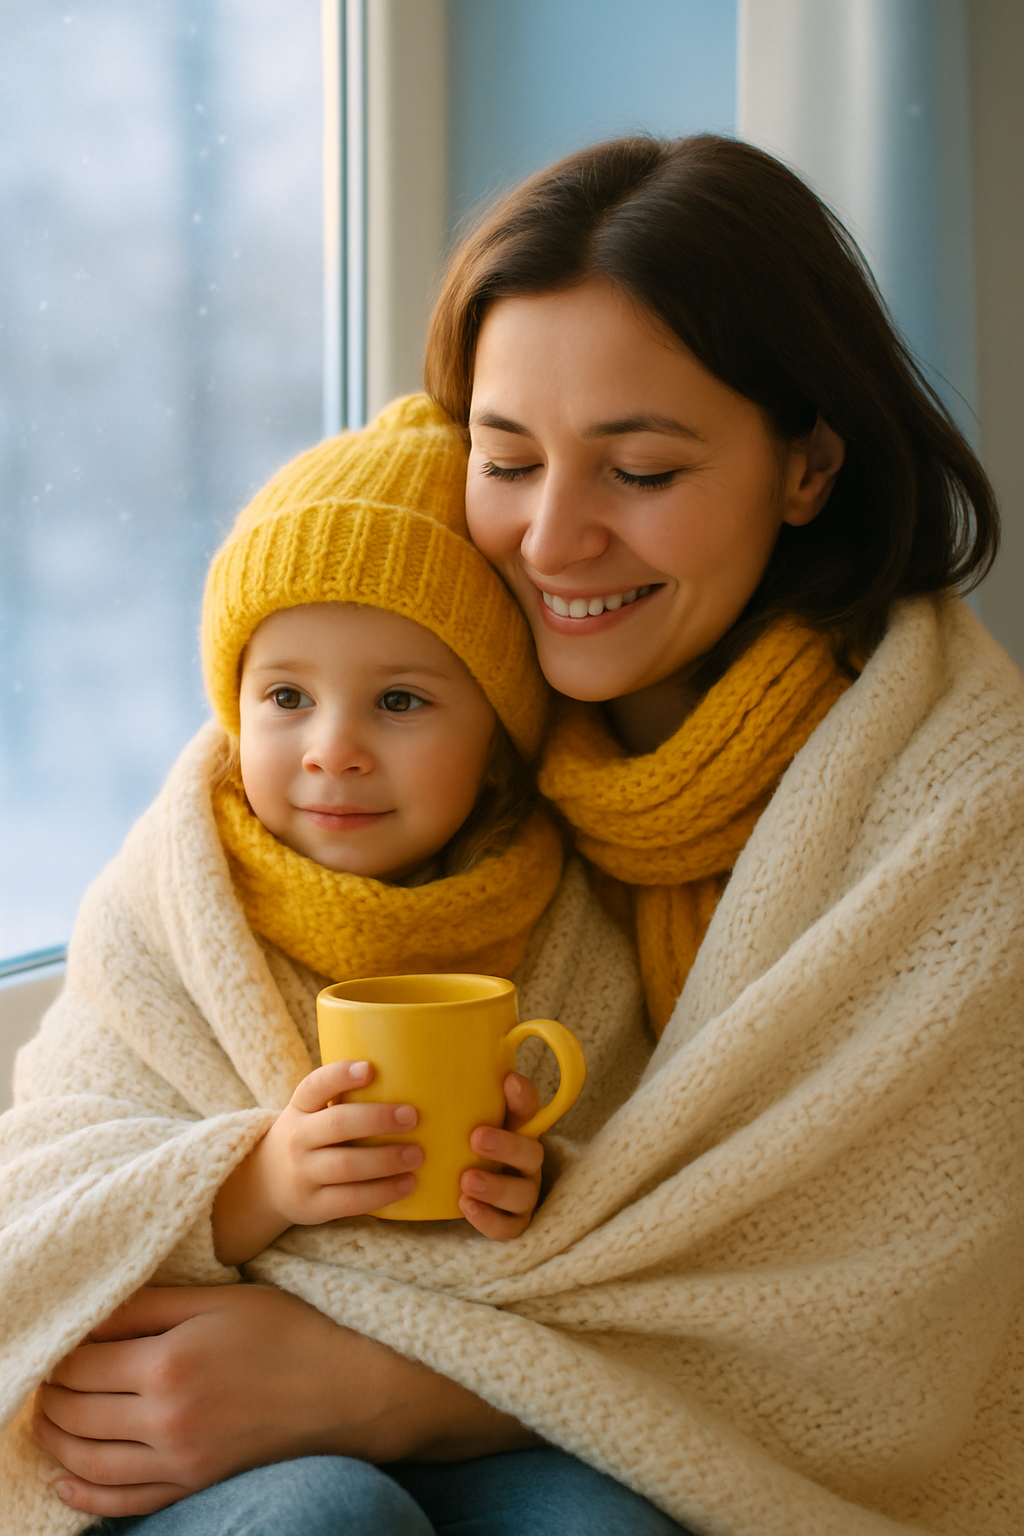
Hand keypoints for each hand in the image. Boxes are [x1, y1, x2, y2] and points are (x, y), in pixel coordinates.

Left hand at [33, 1284, 534, 1518]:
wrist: (346, 1388)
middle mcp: (163, 1419)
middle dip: (51, 1395)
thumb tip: (92, 1316)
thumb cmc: (287, 1331)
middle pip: (75, 1413)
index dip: (59, 1355)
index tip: (61, 1343)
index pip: (77, 1366)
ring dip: (56, 1440)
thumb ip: (149, 1307)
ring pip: (86, 1460)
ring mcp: (177, 1460)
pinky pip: (121, 1501)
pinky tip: (68, 1478)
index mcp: (166, 1364)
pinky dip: (85, 1493)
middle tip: (51, 1377)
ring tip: (50, 1418)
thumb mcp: (218, 1299)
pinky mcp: (193, 1485)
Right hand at [212, 1059, 421, 1263]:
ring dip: (386, 1160)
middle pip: (337, 1124)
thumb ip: (345, 1100)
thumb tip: (410, 1081)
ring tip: (416, 1155)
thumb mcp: (311, 1114)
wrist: (267, 1184)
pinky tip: (407, 1184)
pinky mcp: (314, 1205)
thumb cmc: (310, 1138)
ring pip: (346, 1165)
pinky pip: (350, 1200)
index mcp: (300, 1108)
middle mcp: (297, 1138)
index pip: (315, 1085)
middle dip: (377, 1119)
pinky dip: (382, 1192)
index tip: (369, 1069)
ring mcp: (303, 1174)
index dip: (340, 1075)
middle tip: (411, 1117)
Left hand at [458, 1072, 543, 1239]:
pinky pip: (507, 1227)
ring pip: (522, 1194)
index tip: (507, 1082)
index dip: (523, 1097)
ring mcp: (522, 1194)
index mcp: (517, 1130)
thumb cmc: (456, 1144)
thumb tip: (423, 1055)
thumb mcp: (454, 1120)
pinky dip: (488, 1219)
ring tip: (467, 1180)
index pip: (528, 1109)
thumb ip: (452, 1096)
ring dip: (496, 1187)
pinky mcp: (510, 1223)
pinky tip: (465, 1206)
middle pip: (532, 1153)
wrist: (452, 1193)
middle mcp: (526, 1162)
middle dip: (507, 1146)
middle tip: (476, 1137)